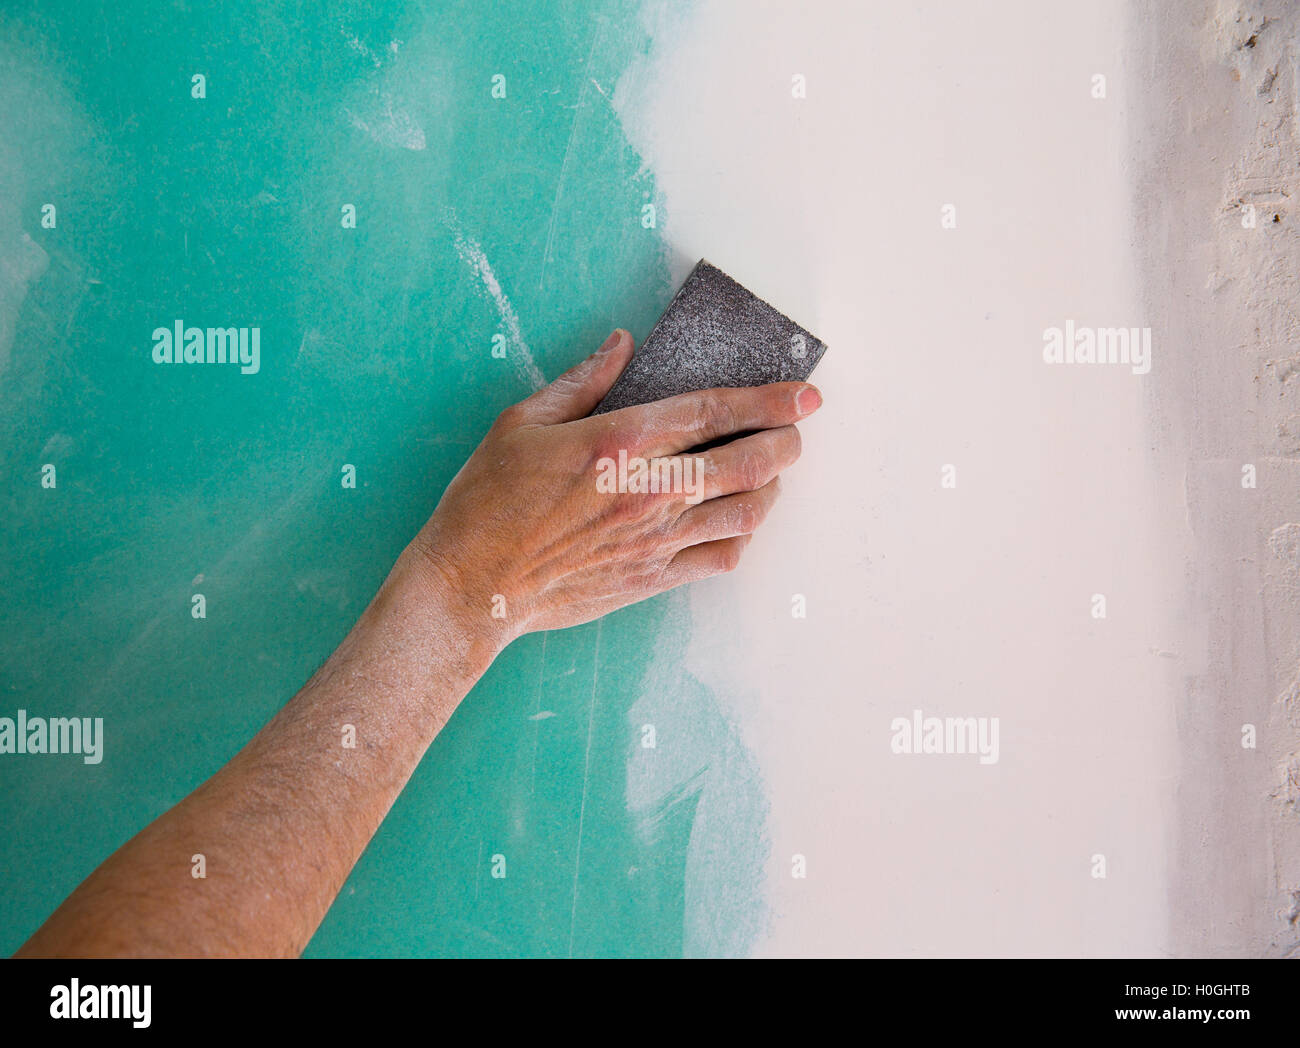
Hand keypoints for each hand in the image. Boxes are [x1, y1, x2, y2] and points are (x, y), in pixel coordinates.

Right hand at [405, 329, 822, 647]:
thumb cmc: (488, 502)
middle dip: (786, 441)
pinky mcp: (653, 576)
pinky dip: (743, 536)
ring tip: (769, 473)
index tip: (805, 393)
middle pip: (750, 462)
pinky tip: (735, 522)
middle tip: (793, 430)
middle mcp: (650, 491)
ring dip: (772, 488)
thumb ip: (581, 381)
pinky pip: (723, 557)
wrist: (473, 585)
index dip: (770, 399)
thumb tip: (622, 345)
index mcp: (620, 443)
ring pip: (748, 512)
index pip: (715, 412)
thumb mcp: (522, 424)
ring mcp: (657, 538)